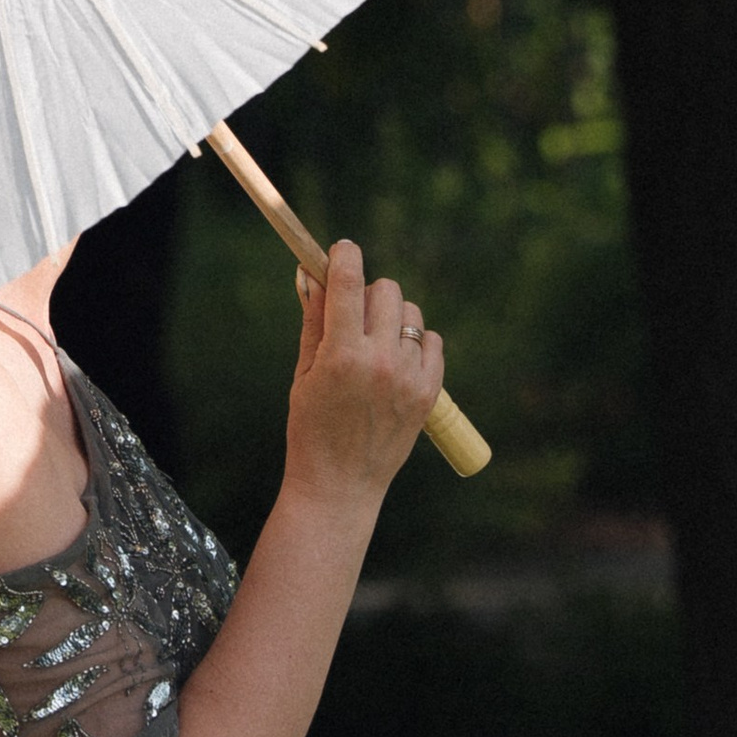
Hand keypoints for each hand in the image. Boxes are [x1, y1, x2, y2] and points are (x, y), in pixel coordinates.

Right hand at [283, 236, 444, 513]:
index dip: (344, 256)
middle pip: (385, 290)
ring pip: (410, 312)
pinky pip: (432, 340)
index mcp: (342, 355)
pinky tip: (396, 362)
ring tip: (374, 347)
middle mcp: (380, 361)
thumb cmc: (311, 428)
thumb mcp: (304, 372)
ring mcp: (408, 378)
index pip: (347, 281)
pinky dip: (415, 342)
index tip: (341, 249)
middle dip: (366, 293)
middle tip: (352, 316)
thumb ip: (313, 320)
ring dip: (391, 318)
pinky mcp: (429, 393)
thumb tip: (310, 273)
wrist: (339, 487)